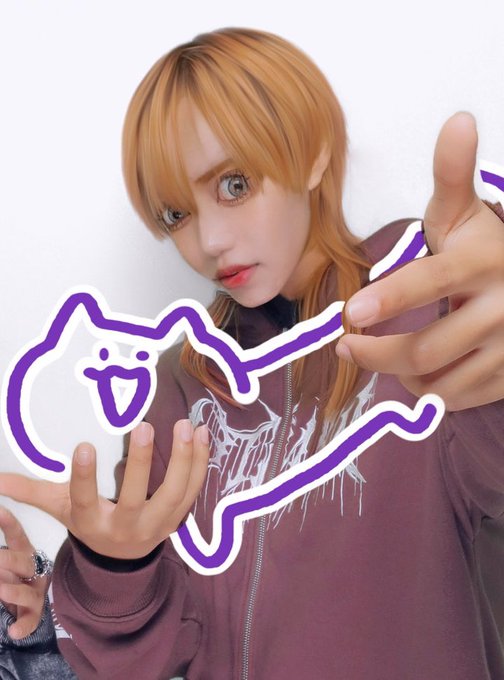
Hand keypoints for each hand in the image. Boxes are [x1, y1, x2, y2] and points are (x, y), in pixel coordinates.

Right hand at [0, 420, 209, 559]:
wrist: (121, 561)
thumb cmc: (89, 523)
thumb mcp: (60, 510)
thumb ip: (31, 492)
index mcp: (92, 522)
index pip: (83, 500)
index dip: (83, 477)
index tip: (84, 445)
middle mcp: (125, 527)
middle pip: (135, 498)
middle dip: (140, 463)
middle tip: (144, 426)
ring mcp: (156, 525)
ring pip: (173, 495)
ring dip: (182, 460)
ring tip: (186, 426)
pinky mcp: (178, 519)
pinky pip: (194, 491)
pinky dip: (200, 463)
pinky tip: (204, 434)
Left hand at [0, 506, 47, 639]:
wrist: (28, 606)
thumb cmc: (12, 577)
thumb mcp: (5, 563)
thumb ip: (2, 556)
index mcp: (24, 553)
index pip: (17, 534)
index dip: (8, 522)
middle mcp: (33, 569)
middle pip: (23, 562)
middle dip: (7, 560)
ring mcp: (35, 592)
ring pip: (27, 592)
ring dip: (13, 592)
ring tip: (0, 590)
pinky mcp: (34, 614)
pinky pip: (30, 620)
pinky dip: (23, 626)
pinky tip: (13, 631)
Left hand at [336, 112, 503, 410]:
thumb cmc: (485, 249)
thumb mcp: (467, 214)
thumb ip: (452, 175)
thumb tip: (457, 118)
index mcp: (481, 261)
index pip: (431, 281)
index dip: (390, 298)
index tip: (350, 314)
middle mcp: (501, 307)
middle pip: (424, 347)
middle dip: (375, 352)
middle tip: (347, 345)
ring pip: (438, 380)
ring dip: (398, 374)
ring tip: (383, 356)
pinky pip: (456, 399)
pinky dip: (428, 391)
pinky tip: (418, 373)